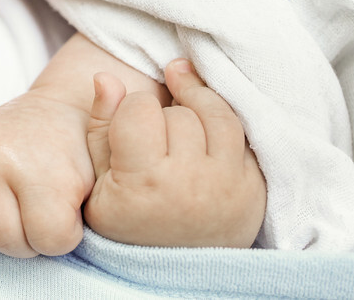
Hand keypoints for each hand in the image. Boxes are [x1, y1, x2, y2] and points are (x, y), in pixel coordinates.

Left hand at [0, 92, 93, 257]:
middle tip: (22, 208)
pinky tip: (65, 211)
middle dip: (0, 236)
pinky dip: (61, 237)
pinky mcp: (46, 176)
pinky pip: (47, 239)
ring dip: (31, 240)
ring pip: (7, 242)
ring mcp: (2, 162)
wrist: (66, 112)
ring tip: (42, 208)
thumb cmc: (17, 150)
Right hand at [84, 59, 266, 247]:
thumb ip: (101, 128)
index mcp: (144, 182)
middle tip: (155, 131)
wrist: (174, 275)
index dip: (131, 109)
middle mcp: (191, 183)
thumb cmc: (128, 223)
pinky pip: (244, 136)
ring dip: (198, 102)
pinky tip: (206, 125)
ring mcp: (228, 186)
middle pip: (180, 111)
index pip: (140, 108)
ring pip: (218, 115)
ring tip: (183, 98)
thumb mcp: (98, 184)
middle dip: (165, 112)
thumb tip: (106, 78)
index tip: (128, 124)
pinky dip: (223, 125)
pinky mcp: (254, 189)